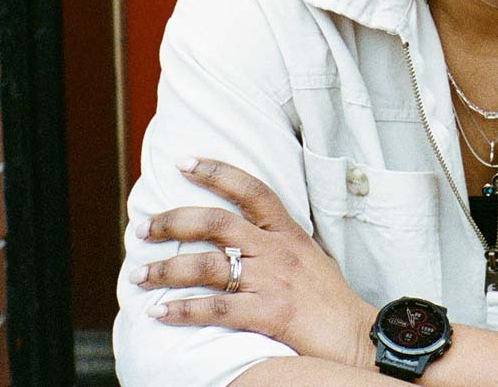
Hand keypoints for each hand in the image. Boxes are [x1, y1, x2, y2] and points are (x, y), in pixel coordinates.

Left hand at [132, 157, 377, 369]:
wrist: (359, 336)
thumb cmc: (332, 301)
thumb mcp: (310, 258)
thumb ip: (279, 243)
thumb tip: (247, 236)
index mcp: (288, 233)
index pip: (251, 188)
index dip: (216, 170)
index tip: (184, 161)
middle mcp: (277, 251)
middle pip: (215, 223)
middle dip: (171, 222)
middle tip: (140, 228)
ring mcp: (272, 281)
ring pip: (206, 266)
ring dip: (165, 270)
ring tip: (138, 276)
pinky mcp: (270, 313)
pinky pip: (217, 309)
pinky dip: (184, 310)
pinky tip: (160, 313)